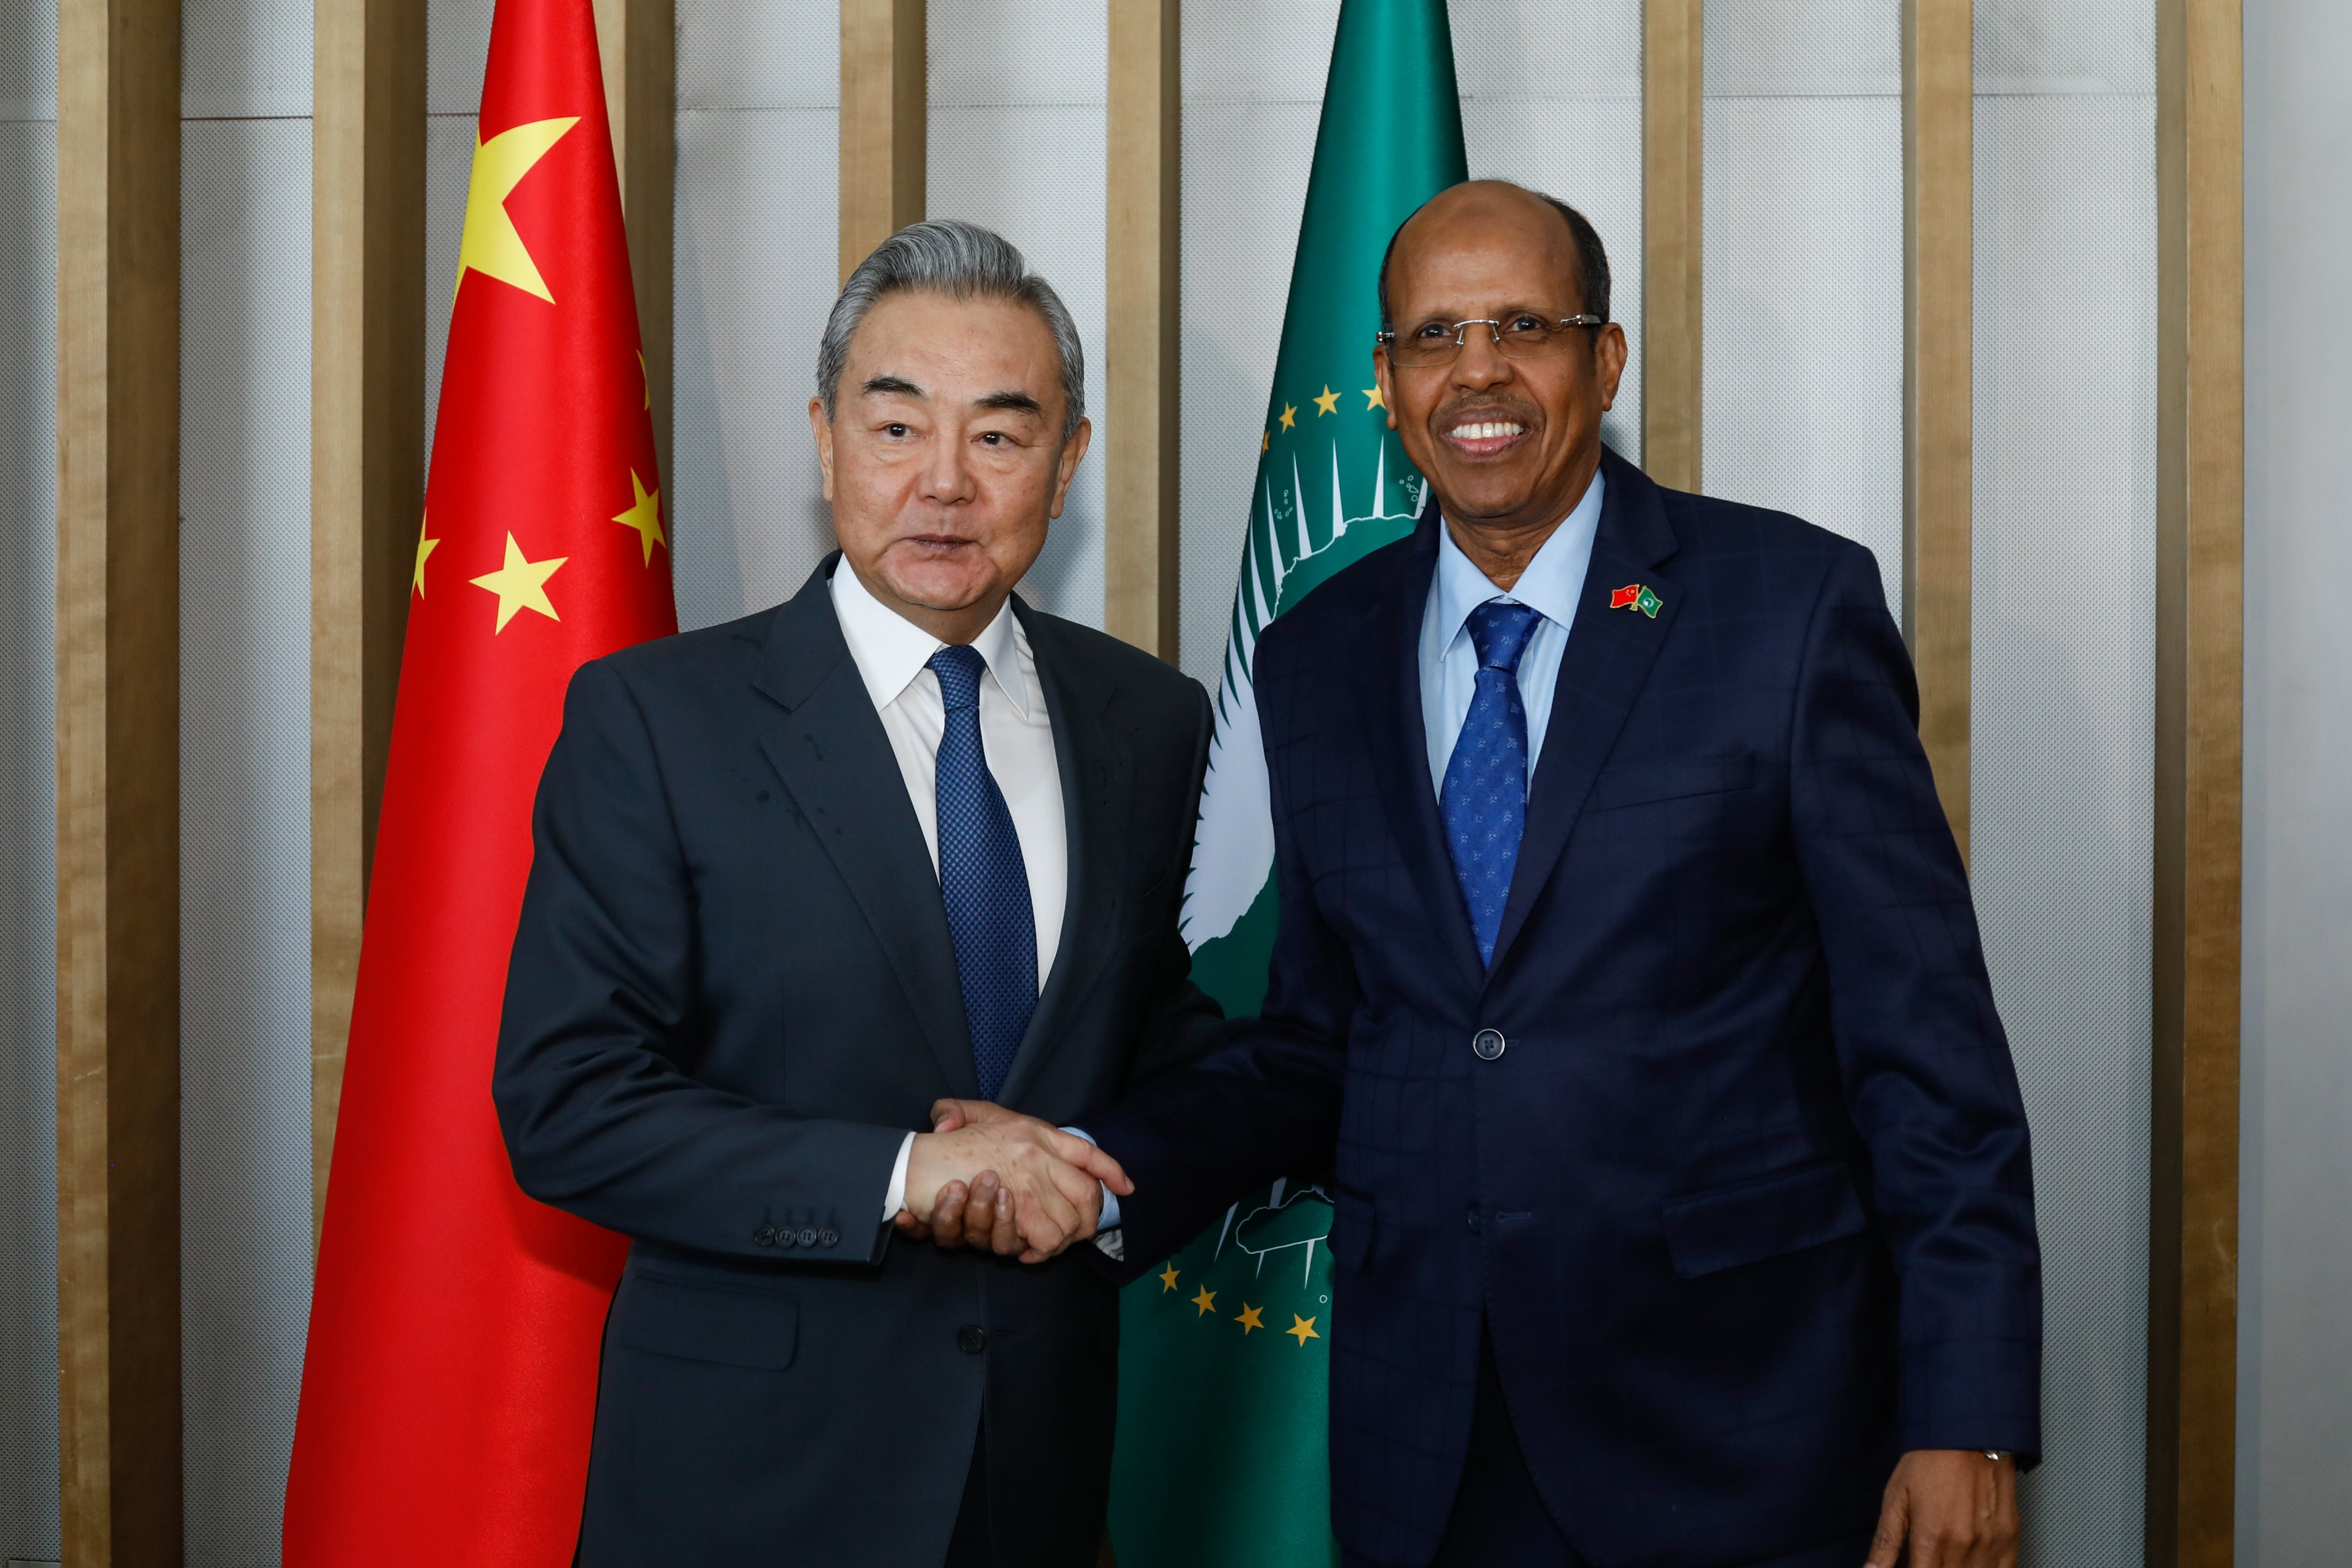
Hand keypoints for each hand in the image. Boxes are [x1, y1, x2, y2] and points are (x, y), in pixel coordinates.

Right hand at [898, 1110, 1131, 1262]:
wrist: (913, 1165)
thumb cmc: (941, 1146)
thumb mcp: (965, 1117)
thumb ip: (963, 1114)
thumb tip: (951, 1123)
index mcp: (1033, 1131)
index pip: (1086, 1150)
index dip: (1110, 1170)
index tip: (1127, 1187)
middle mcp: (1038, 1153)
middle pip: (1088, 1195)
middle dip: (1086, 1222)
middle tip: (1073, 1236)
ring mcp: (1031, 1182)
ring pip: (1068, 1220)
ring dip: (1058, 1241)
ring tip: (1040, 1245)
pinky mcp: (1019, 1211)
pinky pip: (1046, 1237)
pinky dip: (1040, 1250)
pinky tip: (1027, 1252)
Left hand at [1866, 1450, 2017, 1567]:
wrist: (1968, 1436)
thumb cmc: (1930, 1462)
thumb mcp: (1896, 1498)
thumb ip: (1885, 1542)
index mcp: (1931, 1538)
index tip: (1912, 1565)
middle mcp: (1963, 1547)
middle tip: (1928, 1557)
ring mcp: (1990, 1546)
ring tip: (1946, 1558)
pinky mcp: (2010, 1541)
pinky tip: (1971, 1562)